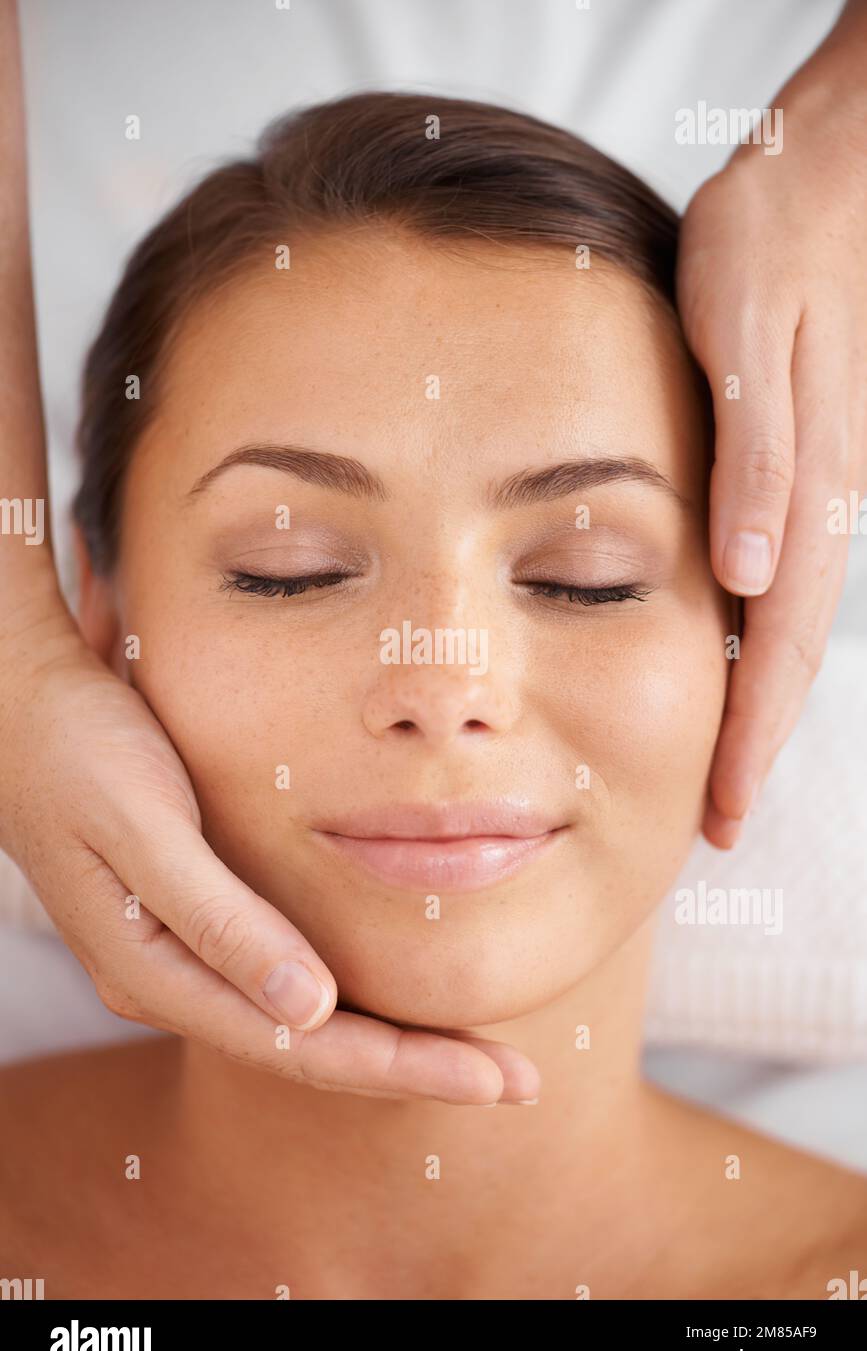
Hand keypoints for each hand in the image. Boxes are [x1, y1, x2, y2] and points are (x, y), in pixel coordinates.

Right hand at [0, 627, 539, 1104]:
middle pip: (311, 1048)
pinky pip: (290, 983)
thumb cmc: (79, 752)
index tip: (489, 1079)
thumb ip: (221, 920)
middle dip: (416, 1070)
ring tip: (481, 1055)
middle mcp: (176, 981)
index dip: (401, 1069)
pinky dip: (355, 999)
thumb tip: (311, 1006)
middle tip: (517, 1082)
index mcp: (156, 972)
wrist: (24, 708)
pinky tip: (402, 999)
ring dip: (393, 1042)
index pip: (300, 1046)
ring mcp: (186, 957)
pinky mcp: (200, 923)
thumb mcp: (145, 826)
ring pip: (304, 1024)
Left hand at [677, 12, 866, 848]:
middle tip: (715, 828)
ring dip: (754, 705)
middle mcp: (817, 509)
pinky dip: (754, 640)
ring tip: (715, 769)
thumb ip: (758, 459)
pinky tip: (726, 660)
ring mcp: (811, 491)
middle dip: (751, 747)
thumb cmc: (770, 249)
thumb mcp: (749, 342)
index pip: (783, 649)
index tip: (719, 818)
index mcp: (807, 495)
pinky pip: (777, 578)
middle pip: (789, 657)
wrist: (819, 182)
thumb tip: (754, 578)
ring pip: (786, 627)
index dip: (749, 738)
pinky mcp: (795, 466)